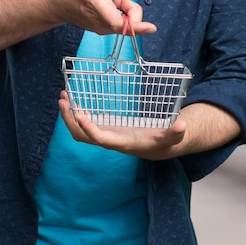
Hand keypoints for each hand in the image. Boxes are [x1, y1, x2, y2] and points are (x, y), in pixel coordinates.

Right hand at [52, 0, 155, 35]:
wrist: (58, 1)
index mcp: (96, 5)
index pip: (118, 22)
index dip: (137, 26)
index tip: (152, 27)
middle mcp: (99, 22)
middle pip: (128, 22)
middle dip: (132, 8)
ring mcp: (101, 29)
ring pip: (126, 24)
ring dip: (126, 11)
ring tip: (111, 0)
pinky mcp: (103, 31)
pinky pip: (121, 26)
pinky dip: (121, 15)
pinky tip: (109, 7)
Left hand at [58, 90, 187, 160]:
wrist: (157, 148)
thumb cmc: (163, 141)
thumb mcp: (171, 137)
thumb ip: (175, 132)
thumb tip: (182, 125)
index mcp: (122, 142)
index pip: (101, 139)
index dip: (89, 129)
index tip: (79, 115)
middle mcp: (110, 141)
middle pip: (82, 137)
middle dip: (70, 121)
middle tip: (63, 100)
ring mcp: (105, 136)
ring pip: (80, 132)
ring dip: (69, 116)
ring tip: (63, 97)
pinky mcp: (105, 129)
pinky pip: (85, 125)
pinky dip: (76, 113)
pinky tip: (73, 101)